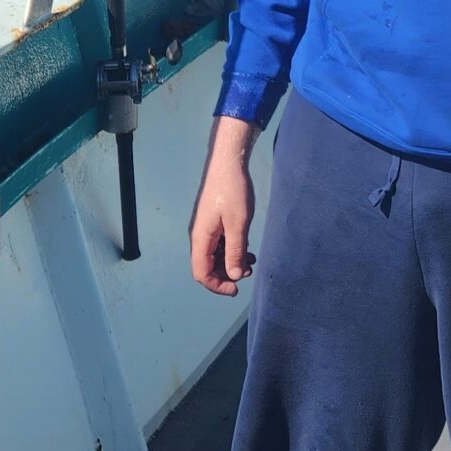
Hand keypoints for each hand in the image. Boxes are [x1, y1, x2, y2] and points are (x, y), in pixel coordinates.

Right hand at [189, 116, 258, 295]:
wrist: (228, 162)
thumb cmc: (233, 190)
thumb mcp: (238, 224)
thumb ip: (235, 251)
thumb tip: (233, 275)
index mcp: (201, 238)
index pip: (201, 273)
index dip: (217, 285)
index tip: (237, 288)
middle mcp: (199, 235)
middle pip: (206, 267)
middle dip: (226, 274)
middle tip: (248, 273)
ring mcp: (206, 228)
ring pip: (214, 256)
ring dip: (230, 263)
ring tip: (251, 262)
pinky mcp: (213, 222)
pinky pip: (218, 245)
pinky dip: (231, 251)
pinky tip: (247, 250)